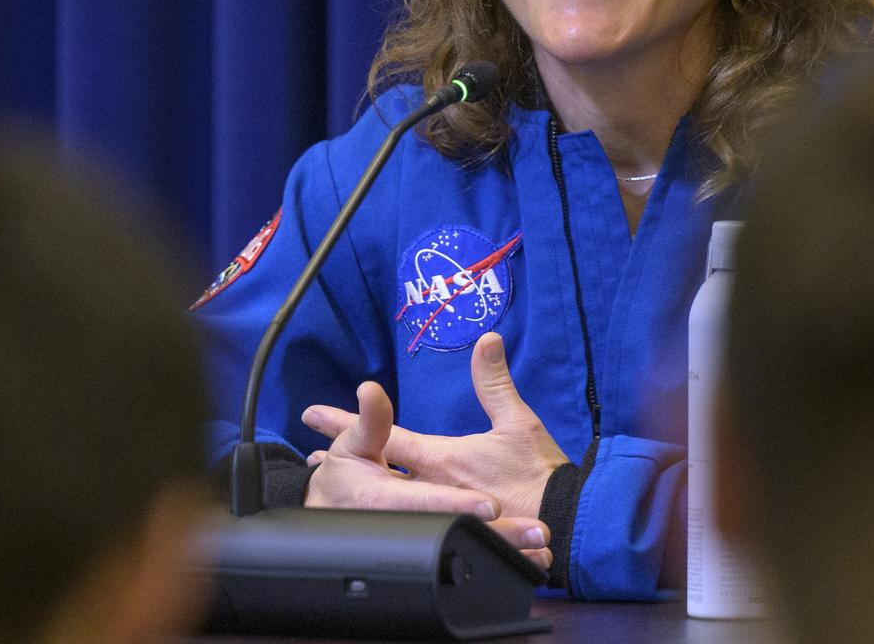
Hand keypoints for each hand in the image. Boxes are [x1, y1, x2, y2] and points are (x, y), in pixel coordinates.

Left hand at [303, 332, 568, 520]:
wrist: (562, 523)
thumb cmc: (540, 474)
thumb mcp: (517, 422)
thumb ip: (495, 382)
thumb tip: (486, 340)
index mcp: (441, 458)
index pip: (385, 435)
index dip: (347, 422)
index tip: (312, 414)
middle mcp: (430, 486)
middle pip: (375, 472)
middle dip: (343, 462)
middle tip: (310, 458)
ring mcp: (438, 513)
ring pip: (388, 501)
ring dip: (362, 489)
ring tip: (332, 486)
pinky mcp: (452, 532)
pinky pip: (413, 524)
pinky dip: (391, 516)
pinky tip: (380, 517)